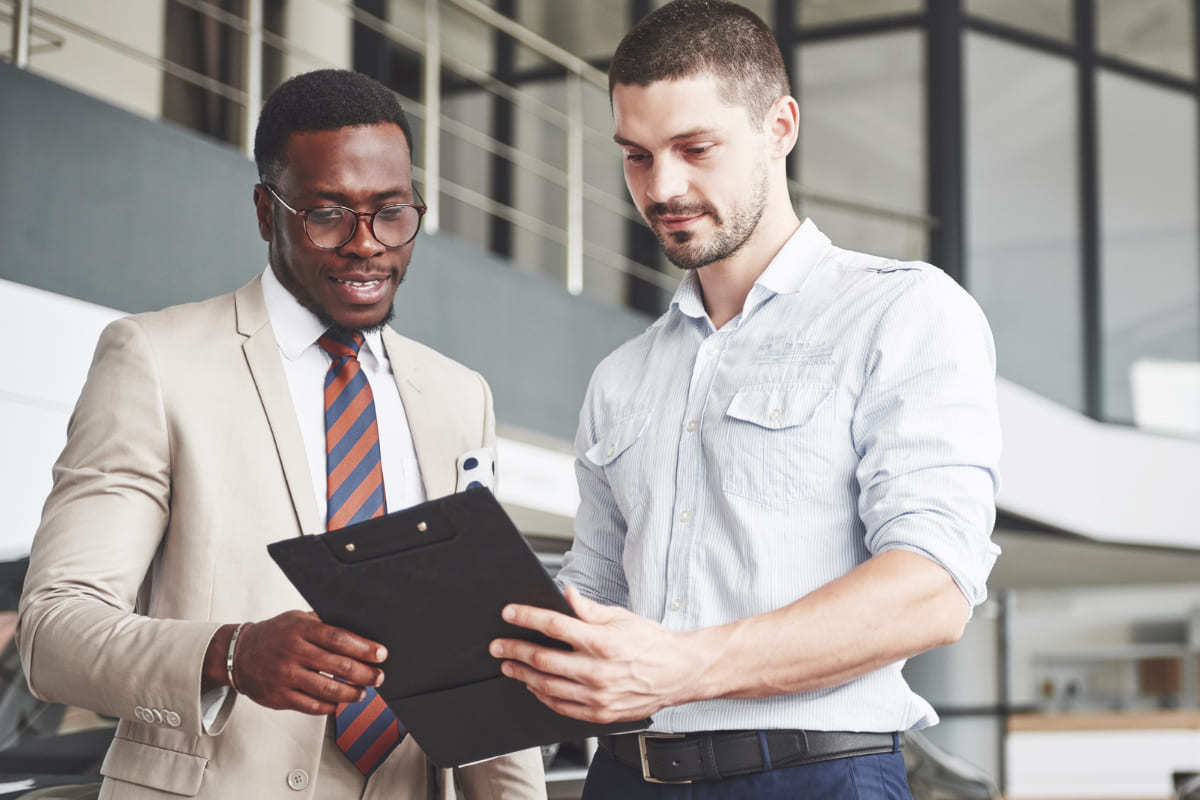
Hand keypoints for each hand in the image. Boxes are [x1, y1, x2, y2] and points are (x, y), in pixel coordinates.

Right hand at [205, 610, 386, 714]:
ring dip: (351, 693)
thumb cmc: (275, 635)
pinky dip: (330, 706)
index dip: (364, 647)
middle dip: (365, 673)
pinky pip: (311, 706)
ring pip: (327, 690)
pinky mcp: (279, 697)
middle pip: (338, 666)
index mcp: (300, 629)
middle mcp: (293, 652)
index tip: (381, 654)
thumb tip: (359, 630)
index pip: (339, 638)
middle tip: (379, 677)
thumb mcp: (297, 619)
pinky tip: (339, 703)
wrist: (236, 654)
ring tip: (363, 692)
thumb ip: (323, 623)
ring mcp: (285, 676)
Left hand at [488, 586, 696, 722]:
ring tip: (509, 666)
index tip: (509, 613)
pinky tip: (533, 686)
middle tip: (499, 646)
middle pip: (543, 659)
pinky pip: (561, 707)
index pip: (554, 626)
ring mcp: (598, 696)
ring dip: (523, 675)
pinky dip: (542, 696)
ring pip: (547, 686)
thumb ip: (589, 609)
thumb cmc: (652, 643)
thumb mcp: (622, 617)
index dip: (527, 617)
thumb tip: (566, 595)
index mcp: (603, 642)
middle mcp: (598, 671)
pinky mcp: (599, 713)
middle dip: (515, 650)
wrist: (678, 673)